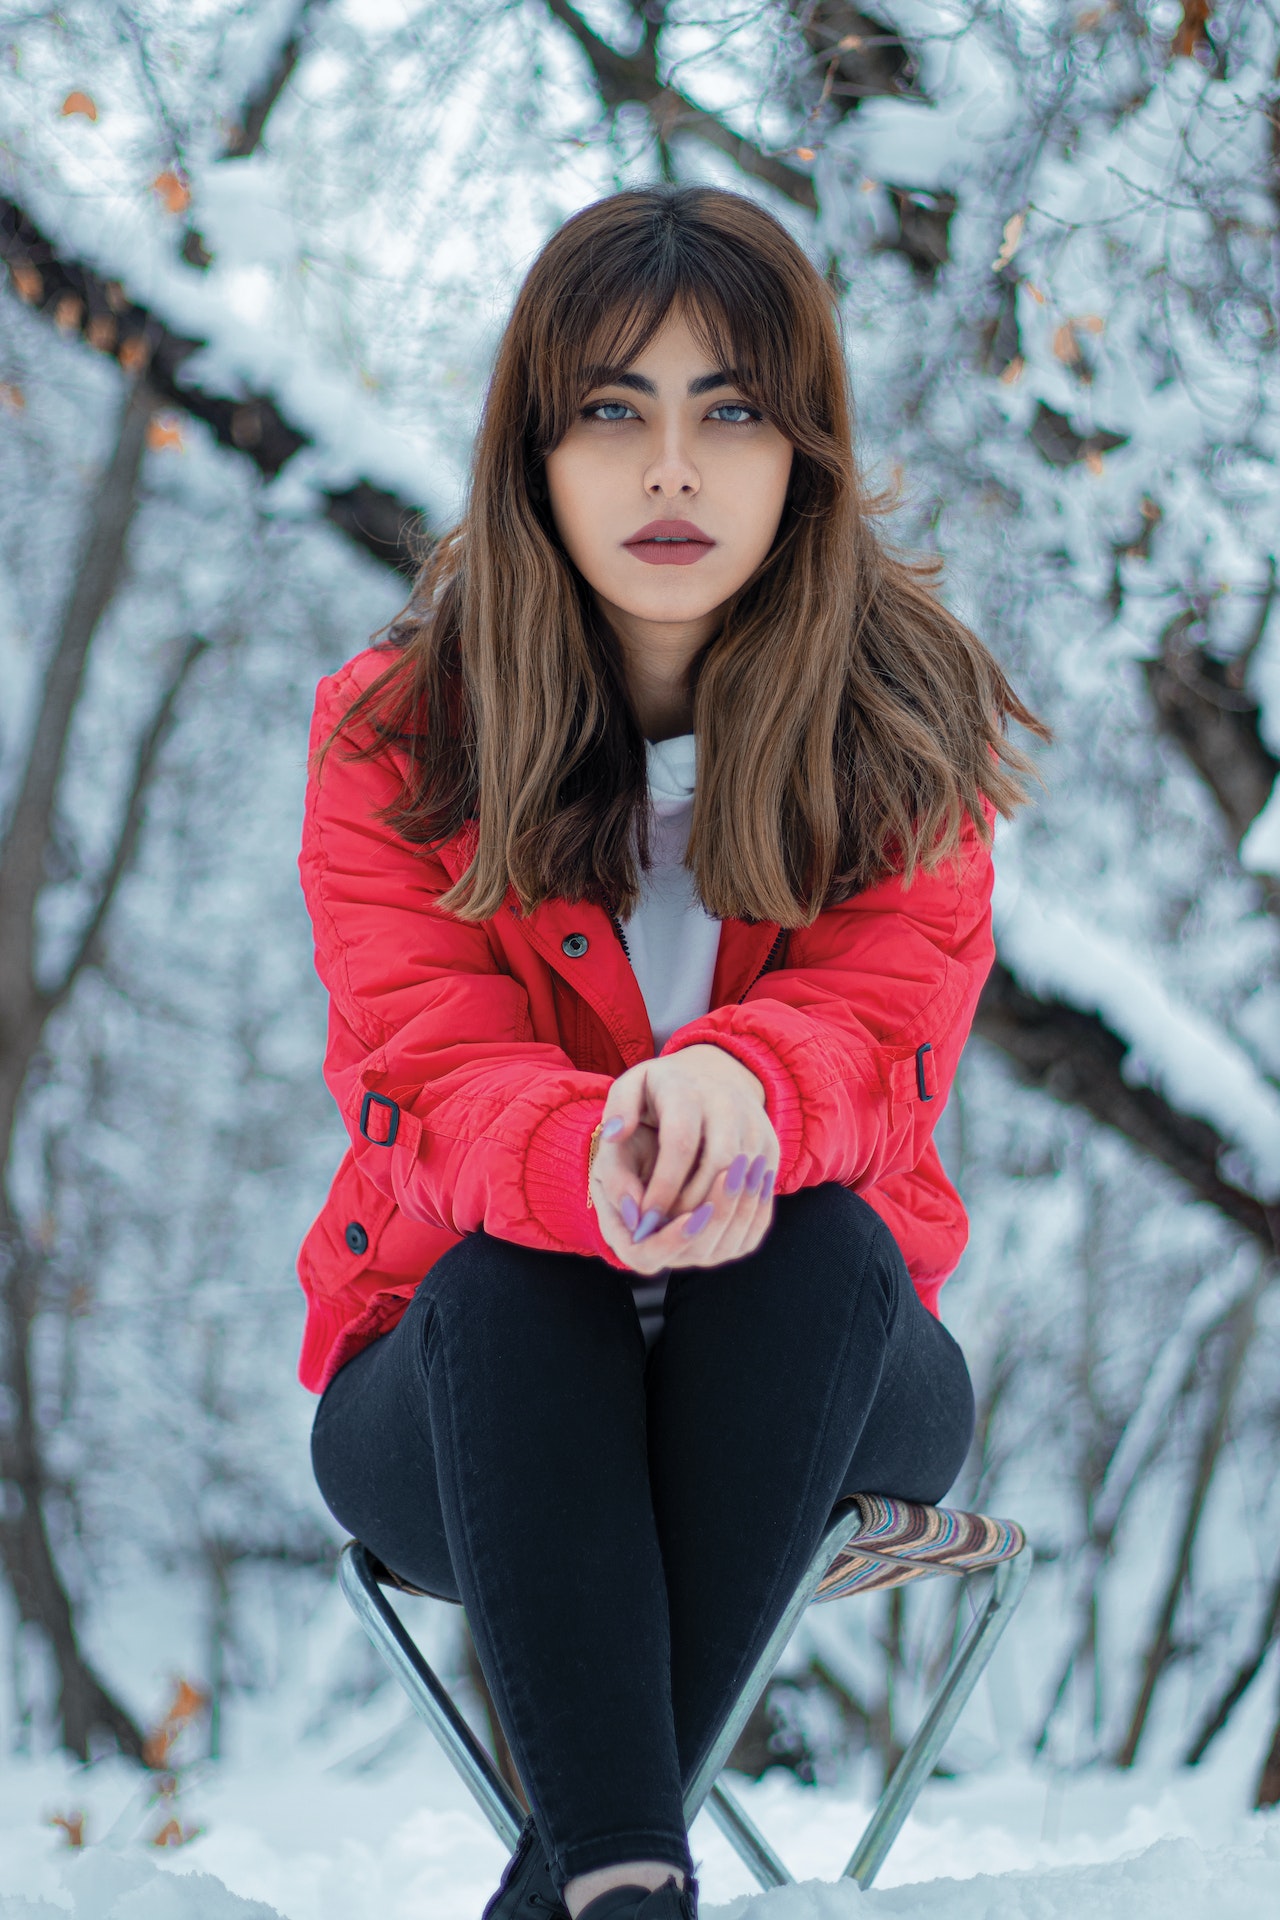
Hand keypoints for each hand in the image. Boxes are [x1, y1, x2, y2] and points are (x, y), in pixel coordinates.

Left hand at [589, 1045, 778, 1272]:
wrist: (714, 1074)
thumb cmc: (661, 1091)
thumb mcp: (631, 1088)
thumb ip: (617, 1112)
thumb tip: (615, 1136)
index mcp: (687, 1089)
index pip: (680, 1143)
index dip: (663, 1187)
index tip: (644, 1219)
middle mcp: (728, 1104)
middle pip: (718, 1166)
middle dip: (689, 1208)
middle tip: (663, 1233)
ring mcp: (755, 1126)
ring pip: (743, 1183)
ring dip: (712, 1216)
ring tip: (683, 1235)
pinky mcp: (770, 1146)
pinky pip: (759, 1192)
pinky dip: (734, 1216)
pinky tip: (707, 1228)